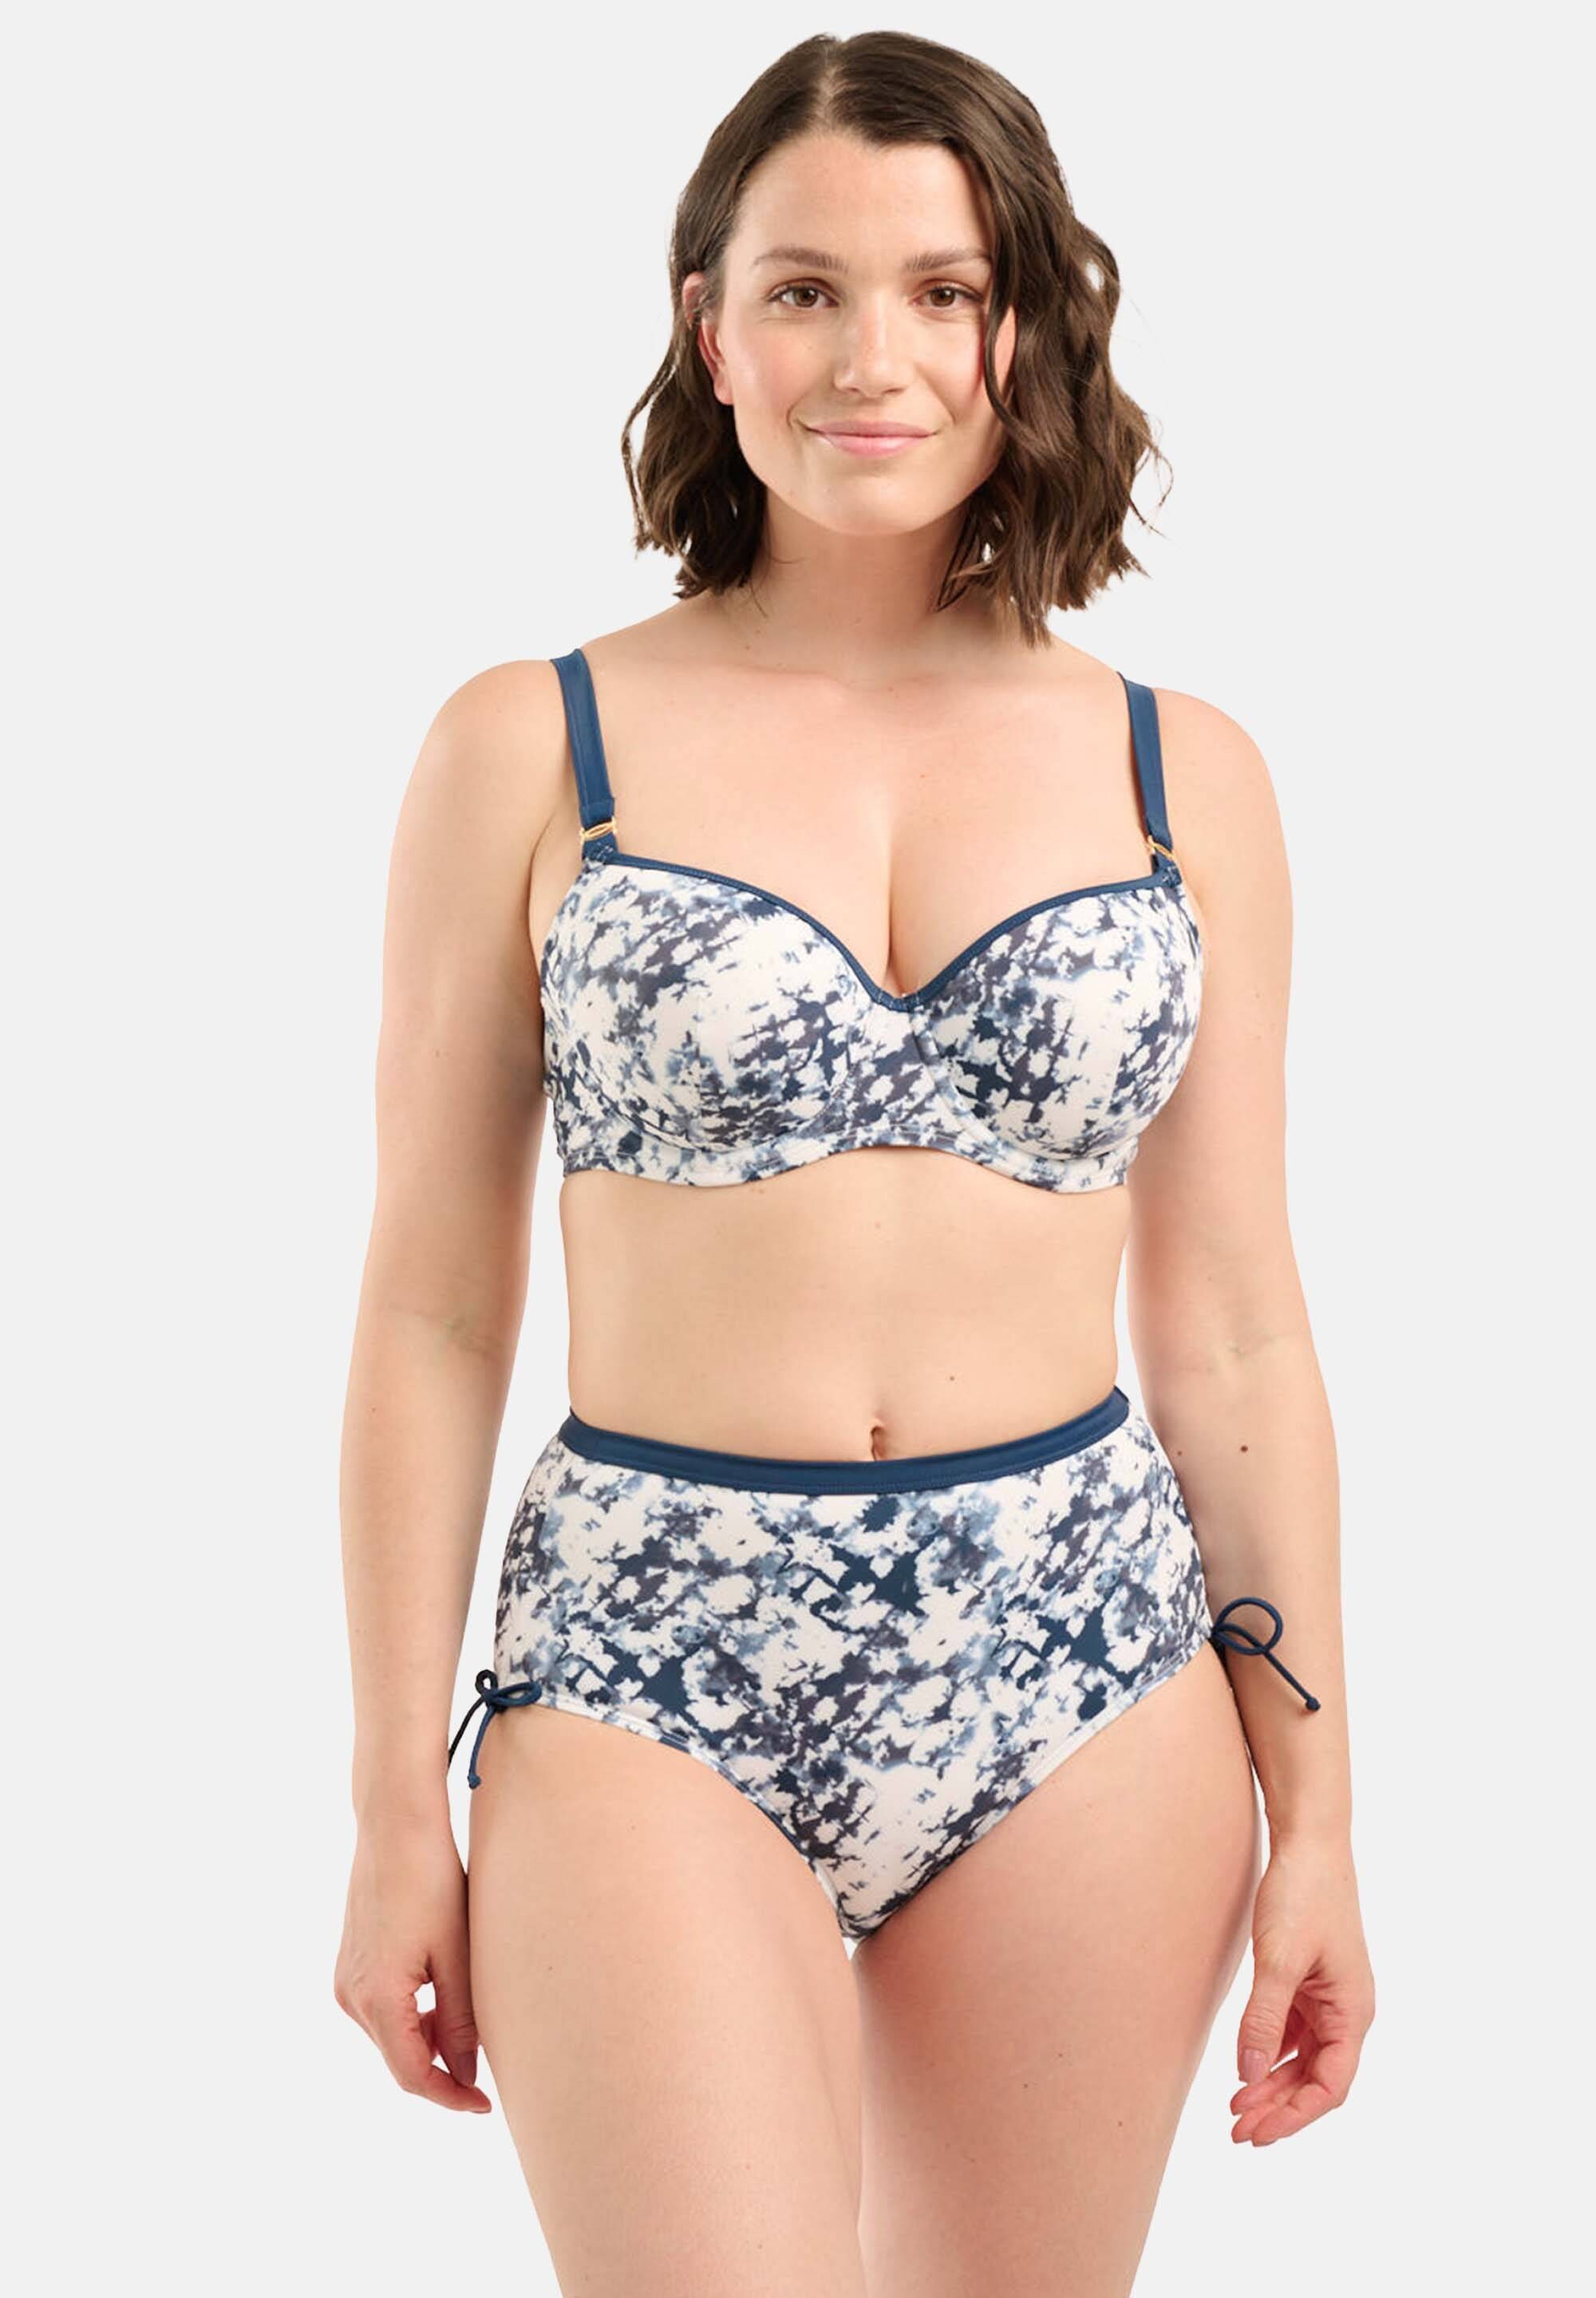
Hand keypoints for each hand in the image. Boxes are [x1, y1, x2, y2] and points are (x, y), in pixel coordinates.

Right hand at [333, 1813, 491, 2112]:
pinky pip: (382, 2009)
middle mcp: (351, 1996)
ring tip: (471, 2023)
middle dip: (442, 2069)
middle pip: (399, 2058)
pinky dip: (413, 2015)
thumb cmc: (432, 1882)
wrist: (395, 1827)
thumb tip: (465, 2074)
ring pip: (391, 2034)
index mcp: (377, 1999)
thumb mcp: (456, 1954)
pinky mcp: (350, 1964)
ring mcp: (345, 1980)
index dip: (449, 2096)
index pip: (412, 2074)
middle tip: (488, 2067)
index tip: (484, 2105)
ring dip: (428, 2040)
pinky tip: (444, 1996)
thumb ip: (460, 2021)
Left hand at [1229, 1830, 1374, 2145]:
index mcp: (1353, 2012)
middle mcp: (1347, 2010)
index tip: (1258, 2134)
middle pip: (1316, 2078)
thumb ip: (1264, 2019)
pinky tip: (1245, 2067)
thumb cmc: (1303, 1894)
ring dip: (1272, 2084)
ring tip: (1235, 2109)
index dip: (1295, 2115)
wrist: (1310, 1841)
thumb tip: (1249, 2075)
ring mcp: (1328, 1996)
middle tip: (1236, 2131)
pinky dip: (1269, 2052)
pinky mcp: (1309, 1980)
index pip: (1330, 2086)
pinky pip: (1292, 2031)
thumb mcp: (1279, 1960)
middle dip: (1279, 2108)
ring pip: (1302, 2058)